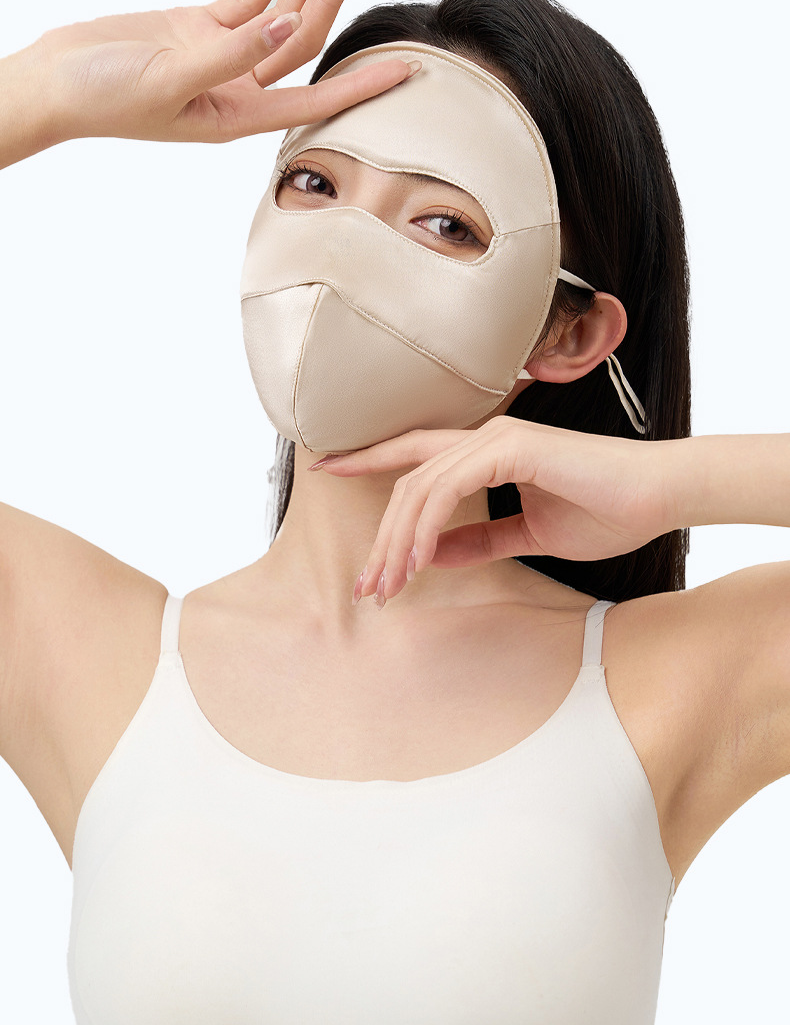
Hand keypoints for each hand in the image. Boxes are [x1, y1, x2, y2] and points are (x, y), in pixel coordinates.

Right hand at [14, 0, 415, 147]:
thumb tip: (290, 24)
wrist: (54, 80)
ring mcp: (220, 55)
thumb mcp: (171, 77)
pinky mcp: (197, 28)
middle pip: (303, 40)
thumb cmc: (104, 96)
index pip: (316, 96)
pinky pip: (248, 0)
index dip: (363, 82)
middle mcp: (238, 87)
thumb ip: (233, 52)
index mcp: (238, 115)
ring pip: (280, 14)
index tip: (407, 67)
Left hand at [311, 418, 681, 604]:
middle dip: (380, 536)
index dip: (367, 460)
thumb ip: (478, 542)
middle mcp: (485, 437)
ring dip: (397, 540)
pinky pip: (447, 486)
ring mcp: (496, 438)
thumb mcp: (527, 536)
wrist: (657, 498)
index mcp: (488, 451)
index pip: (414, 453)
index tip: (326, 471)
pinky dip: (426, 526)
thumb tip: (429, 555)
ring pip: (419, 486)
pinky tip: (418, 562)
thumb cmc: (604, 511)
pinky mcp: (510, 448)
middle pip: (407, 480)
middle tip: (368, 587)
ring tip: (388, 586)